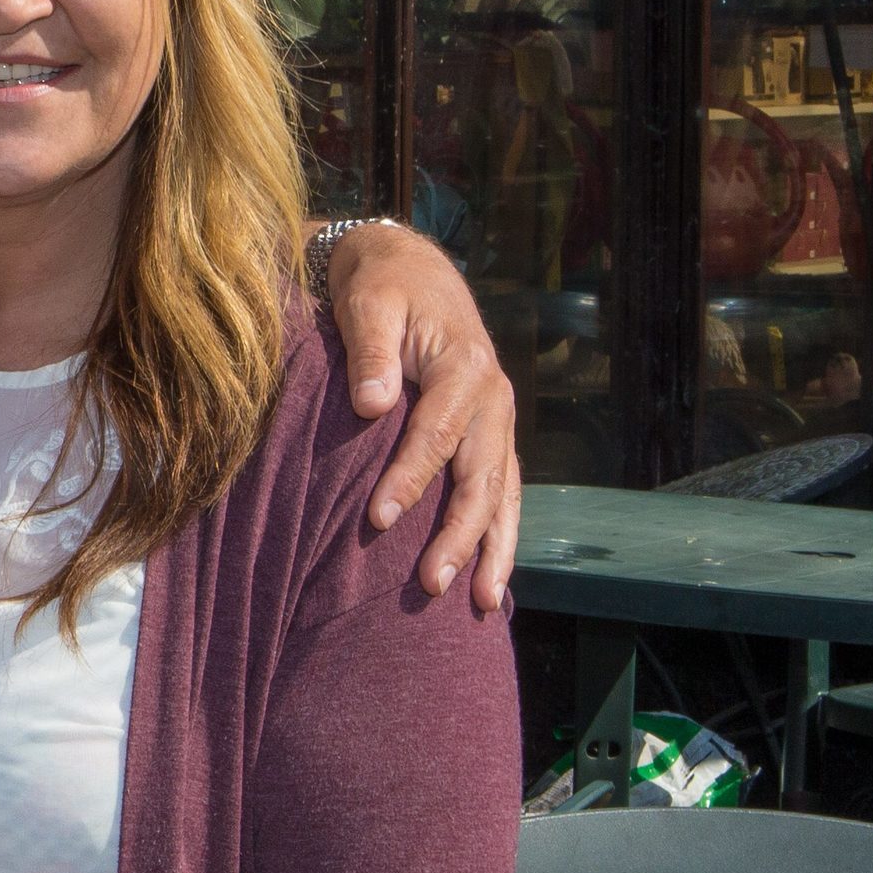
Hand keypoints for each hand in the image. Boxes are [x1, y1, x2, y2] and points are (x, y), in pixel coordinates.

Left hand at [324, 221, 521, 611]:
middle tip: (431, 585)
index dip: (410, 478)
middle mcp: (494, 399)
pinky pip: (502, 492)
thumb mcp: (370, 302)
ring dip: (492, 550)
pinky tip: (491, 579)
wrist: (413, 269)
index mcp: (465, 366)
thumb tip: (370, 404)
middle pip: (480, 478)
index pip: (438, 433)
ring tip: (478, 603)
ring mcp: (498, 421)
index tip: (378, 519)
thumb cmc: (382, 287)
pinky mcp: (491, 436)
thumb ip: (370, 349)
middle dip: (459, 535)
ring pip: (502, 495)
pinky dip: (499, 536)